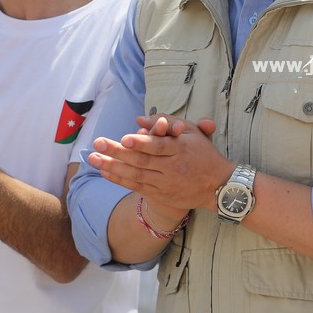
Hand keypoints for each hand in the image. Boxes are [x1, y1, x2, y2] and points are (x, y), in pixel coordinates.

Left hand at [87, 114, 225, 217]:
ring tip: (93, 159)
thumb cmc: (204, 154)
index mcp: (181, 149)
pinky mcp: (161, 194)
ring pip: (136, 175)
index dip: (141, 142)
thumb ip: (167, 122)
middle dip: (117, 152)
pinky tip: (105, 172)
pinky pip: (137, 186)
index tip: (125, 137)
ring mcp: (166, 183)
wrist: (218, 186)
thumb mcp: (191, 133)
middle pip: (141, 160)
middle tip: (97, 143)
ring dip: (112, 167)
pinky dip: (120, 180)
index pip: (158, 146)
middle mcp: (173, 167)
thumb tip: (140, 118)